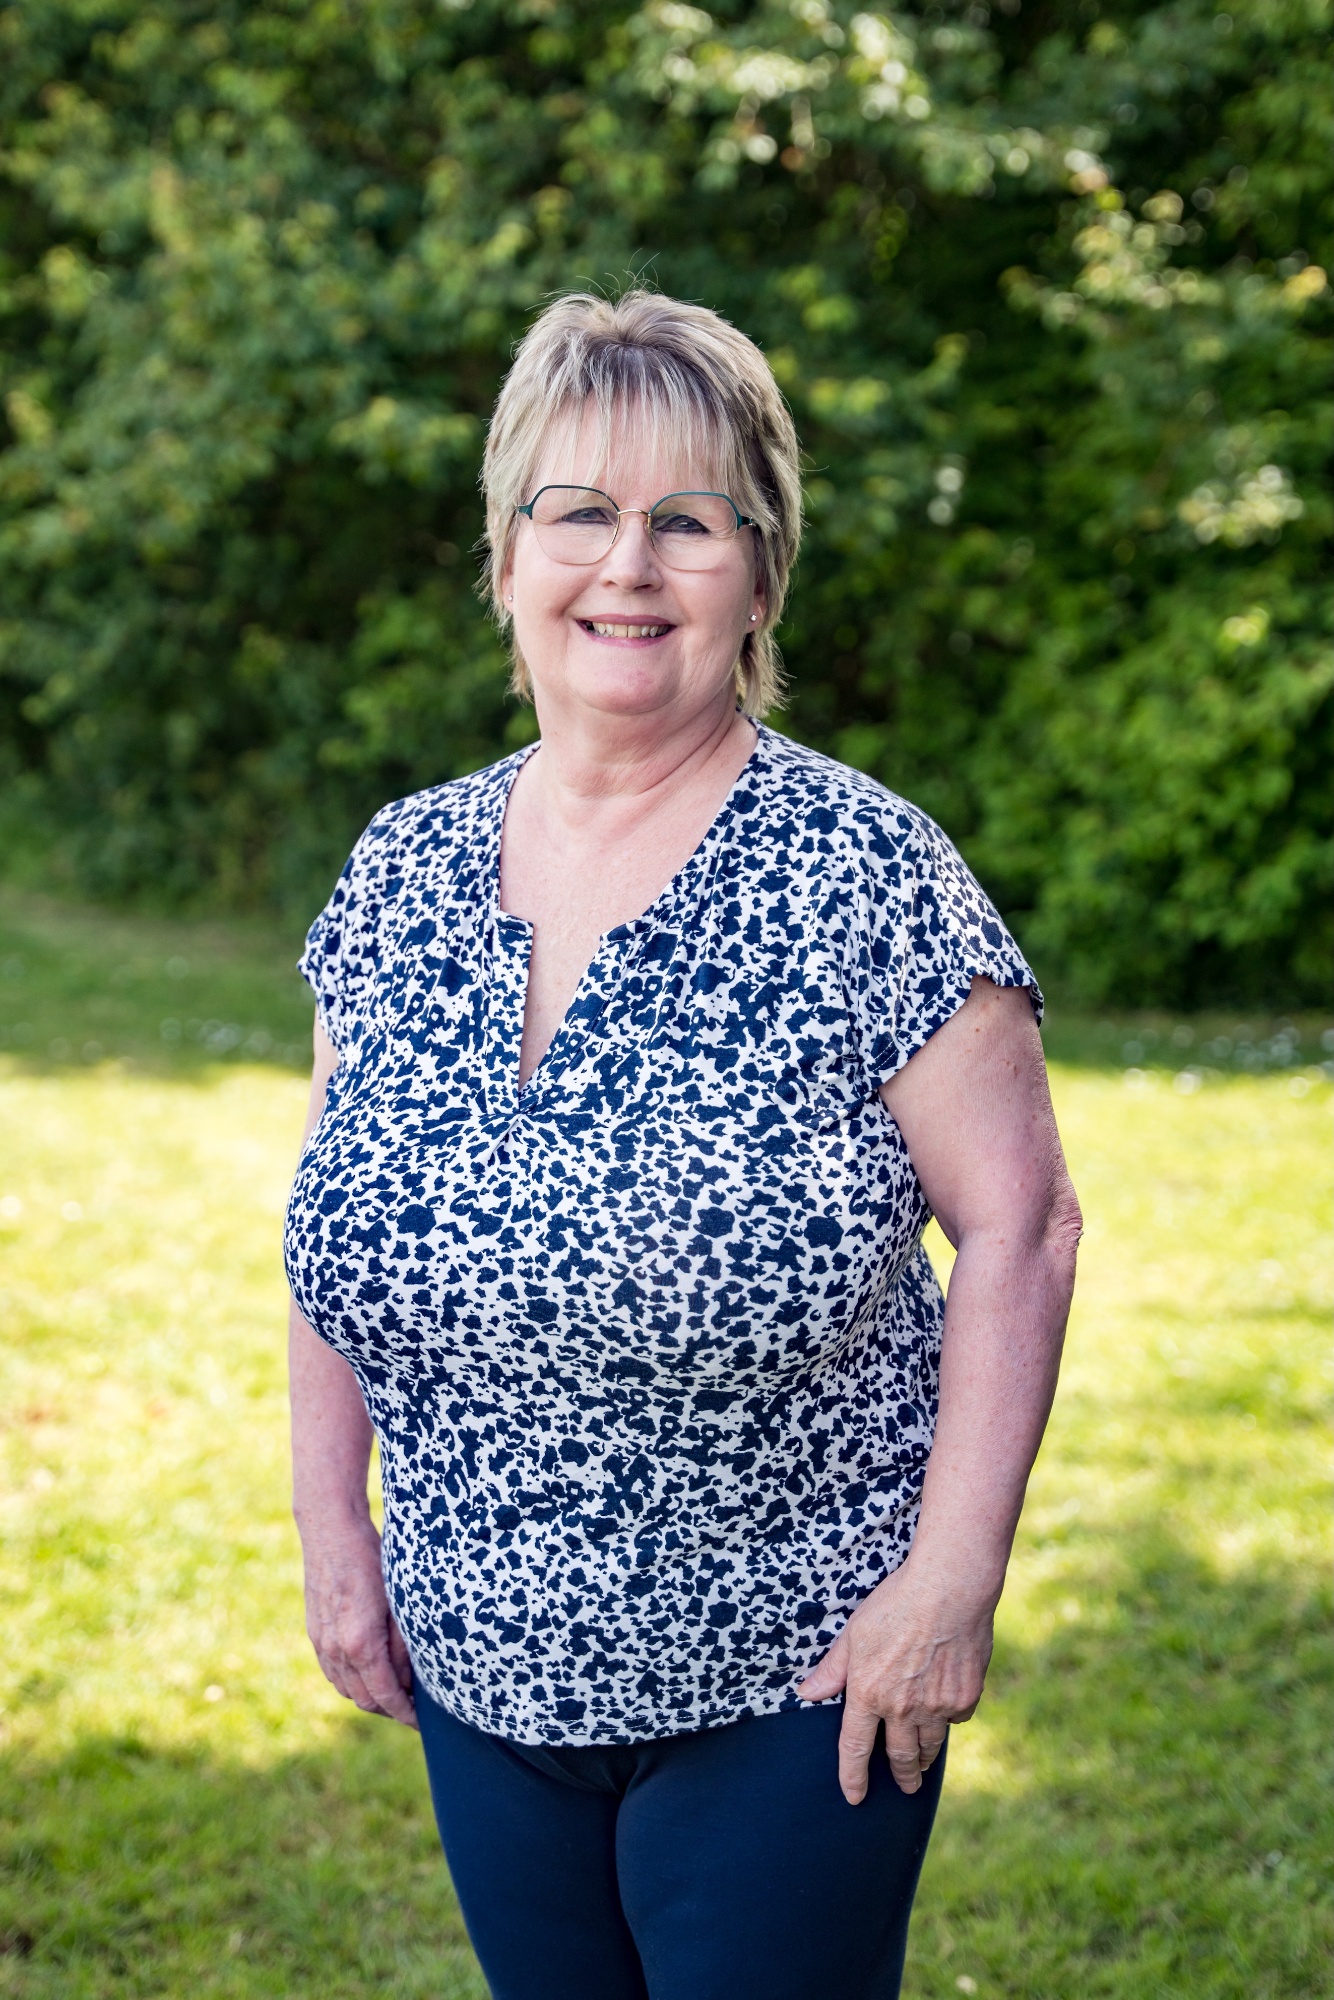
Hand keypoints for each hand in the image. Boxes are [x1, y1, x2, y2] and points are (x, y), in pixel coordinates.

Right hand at [300, 1514, 417, 1728]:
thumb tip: (411, 1680)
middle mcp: (336, 1650)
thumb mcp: (399, 1602)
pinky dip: (350, 1681)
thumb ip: (403, 1646)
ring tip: (393, 1691)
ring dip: (369, 1697)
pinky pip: (332, 1672)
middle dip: (389, 1709)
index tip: (421, 1721)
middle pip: (364, 1700)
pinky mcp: (314, 1633)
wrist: (332, 1531)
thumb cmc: (372, 1560)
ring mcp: (321, 1643)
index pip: (385, 1696)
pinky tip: (367, 1672)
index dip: (405, 1713)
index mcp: (360, 1644)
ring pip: (346, 1689)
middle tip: (413, 1706)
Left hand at [798, 1562, 993, 1801]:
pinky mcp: (965, 1698)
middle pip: (899, 1757)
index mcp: (868, 1693)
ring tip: (922, 1765)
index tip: (854, 1797)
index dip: (852, 1777)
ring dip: (923, 1759)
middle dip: (901, 1777)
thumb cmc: (896, 1603)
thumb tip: (806, 1694)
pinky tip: (947, 1710)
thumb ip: (832, 1669)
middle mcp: (901, 1708)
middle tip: (906, 1788)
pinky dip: (949, 1718)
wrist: (949, 1589)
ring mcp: (936, 1706)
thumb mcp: (854, 1633)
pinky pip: (955, 1719)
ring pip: (928, 1746)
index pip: (854, 1748)